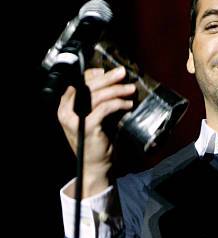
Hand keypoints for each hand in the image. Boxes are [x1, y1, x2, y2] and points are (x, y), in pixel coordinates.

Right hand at [57, 66, 135, 196]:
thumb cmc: (96, 140)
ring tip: (131, 89)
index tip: (110, 73)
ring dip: (117, 90)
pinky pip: (105, 108)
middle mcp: (66, 111)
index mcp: (65, 107)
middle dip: (108, 78)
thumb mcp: (93, 116)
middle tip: (123, 72)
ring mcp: (75, 119)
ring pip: (98, 96)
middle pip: (88, 86)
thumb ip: (95, 100)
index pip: (79, 83)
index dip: (95, 75)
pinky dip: (118, 103)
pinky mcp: (88, 126)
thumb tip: (107, 77)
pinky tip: (128, 104)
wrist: (95, 165)